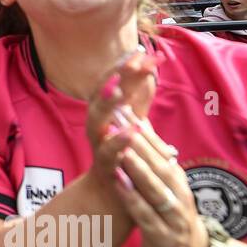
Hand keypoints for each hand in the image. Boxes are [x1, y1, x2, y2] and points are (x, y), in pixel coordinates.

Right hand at [82, 49, 157, 192]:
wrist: (112, 197)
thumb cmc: (125, 156)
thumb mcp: (134, 120)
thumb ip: (140, 95)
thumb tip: (151, 62)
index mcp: (106, 112)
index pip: (112, 82)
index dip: (124, 65)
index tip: (140, 49)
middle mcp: (98, 125)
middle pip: (100, 95)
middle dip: (114, 77)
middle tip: (129, 61)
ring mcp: (98, 144)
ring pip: (96, 120)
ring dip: (107, 105)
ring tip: (119, 90)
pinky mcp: (104, 166)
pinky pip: (107, 152)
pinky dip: (118, 141)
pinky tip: (132, 131)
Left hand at [111, 107, 210, 246]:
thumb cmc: (170, 215)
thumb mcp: (165, 184)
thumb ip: (153, 156)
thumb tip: (138, 120)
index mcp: (176, 178)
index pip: (159, 150)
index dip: (141, 130)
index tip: (123, 108)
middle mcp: (178, 193)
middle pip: (160, 165)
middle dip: (140, 144)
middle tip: (121, 122)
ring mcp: (172, 216)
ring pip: (156, 189)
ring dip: (139, 169)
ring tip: (122, 150)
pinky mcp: (163, 237)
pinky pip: (146, 215)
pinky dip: (132, 199)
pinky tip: (118, 184)